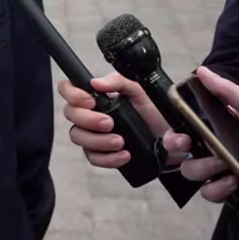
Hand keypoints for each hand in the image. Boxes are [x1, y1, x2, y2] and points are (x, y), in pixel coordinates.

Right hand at [59, 73, 185, 168]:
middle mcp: (90, 114)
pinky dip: (108, 158)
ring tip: (120, 141)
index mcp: (96, 96)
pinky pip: (93, 158)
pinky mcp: (102, 154)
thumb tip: (97, 82)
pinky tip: (124, 155)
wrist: (169, 137)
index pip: (69, 89)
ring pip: (78, 137)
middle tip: (109, 123)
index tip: (90, 101)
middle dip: (88, 119)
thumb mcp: (140, 90)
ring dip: (98, 140)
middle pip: (71, 114)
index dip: (72, 94)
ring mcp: (94, 135)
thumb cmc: (153, 111)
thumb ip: (119, 81)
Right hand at [181, 67, 238, 204]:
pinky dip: (218, 189)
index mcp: (221, 126)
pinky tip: (234, 182)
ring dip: (202, 169)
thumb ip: (229, 92)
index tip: (178, 131)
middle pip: (181, 152)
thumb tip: (201, 71)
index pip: (186, 126)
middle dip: (177, 149)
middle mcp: (218, 148)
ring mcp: (224, 171)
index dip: (174, 129)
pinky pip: (211, 193)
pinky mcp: (234, 192)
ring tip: (223, 165)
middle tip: (188, 146)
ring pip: (193, 173)